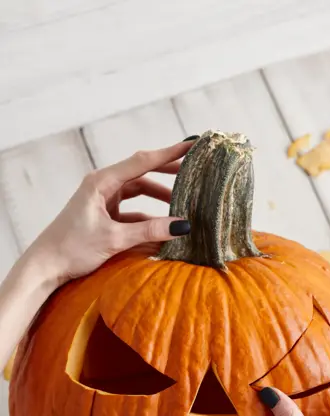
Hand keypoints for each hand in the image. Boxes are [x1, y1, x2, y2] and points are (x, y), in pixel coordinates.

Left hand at [27, 140, 194, 284]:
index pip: (142, 162)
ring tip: (182, 202)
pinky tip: (164, 224)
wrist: (45, 266)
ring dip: (159, 196)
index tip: (191, 145)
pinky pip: (133, 210)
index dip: (169, 153)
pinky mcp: (104, 215)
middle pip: (142, 172)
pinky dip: (148, 215)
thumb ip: (149, 230)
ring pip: (138, 191)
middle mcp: (103, 186)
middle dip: (167, 173)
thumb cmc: (72, 248)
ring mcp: (103, 200)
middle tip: (193, 172)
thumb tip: (182, 226)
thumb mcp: (114, 239)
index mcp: (101, 182)